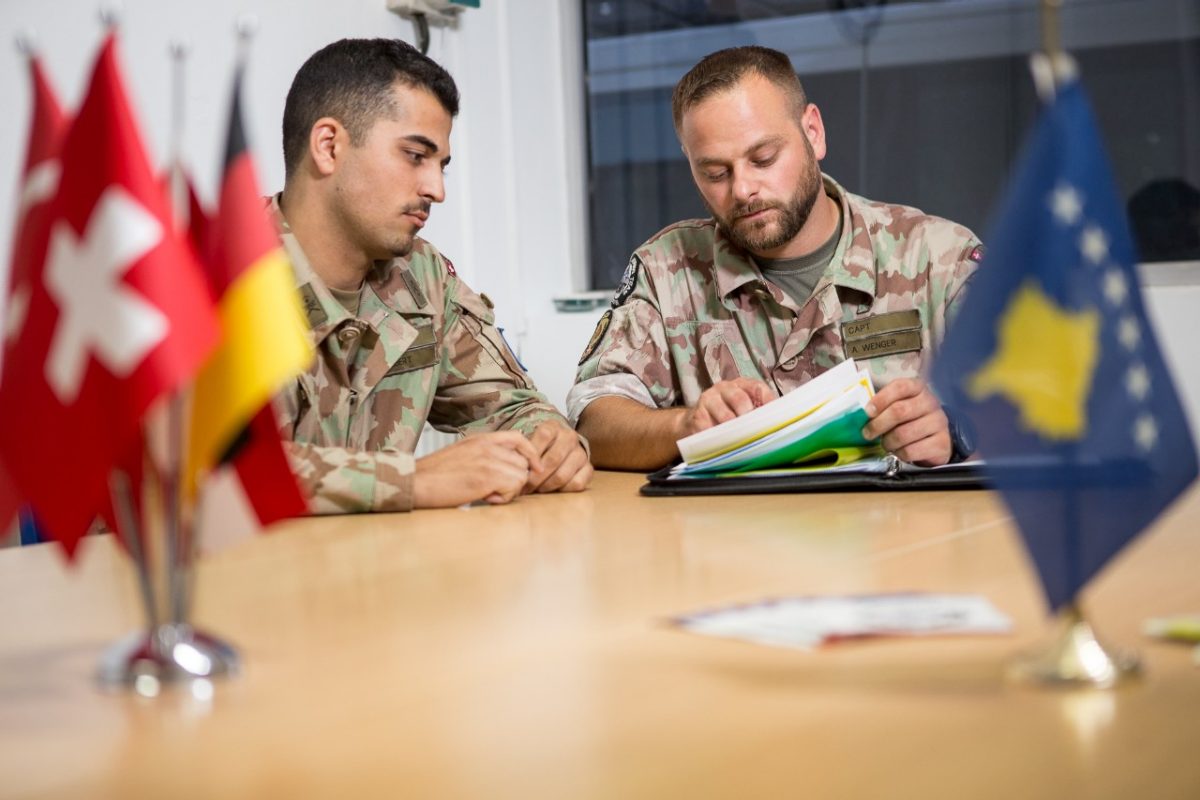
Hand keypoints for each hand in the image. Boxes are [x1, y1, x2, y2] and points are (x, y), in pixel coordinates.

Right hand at [413, 431, 540, 507]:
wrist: (415, 482)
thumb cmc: (435, 476)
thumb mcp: (462, 455)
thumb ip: (484, 456)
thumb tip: (507, 468)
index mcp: (481, 438)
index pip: (518, 438)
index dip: (531, 454)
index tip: (536, 468)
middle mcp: (487, 445)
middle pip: (523, 463)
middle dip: (514, 481)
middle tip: (493, 490)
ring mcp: (488, 459)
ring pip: (520, 477)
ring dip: (507, 491)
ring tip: (486, 494)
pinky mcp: (487, 476)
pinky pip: (512, 488)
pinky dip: (501, 499)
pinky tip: (483, 498)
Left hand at [525, 422, 592, 493]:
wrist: (559, 448)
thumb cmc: (537, 448)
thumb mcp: (528, 442)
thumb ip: (521, 450)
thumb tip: (514, 467)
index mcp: (553, 426)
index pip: (543, 436)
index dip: (531, 455)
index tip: (521, 469)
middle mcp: (569, 437)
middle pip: (553, 459)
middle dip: (536, 477)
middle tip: (525, 487)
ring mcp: (581, 452)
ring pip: (563, 474)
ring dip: (546, 486)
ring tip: (536, 489)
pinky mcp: (588, 468)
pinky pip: (577, 483)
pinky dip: (562, 490)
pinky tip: (553, 489)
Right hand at [678, 378, 773, 437]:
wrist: (694, 420)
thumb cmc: (725, 414)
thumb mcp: (742, 408)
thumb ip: (758, 411)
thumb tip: (778, 422)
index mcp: (740, 385)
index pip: (757, 387)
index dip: (767, 401)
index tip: (774, 416)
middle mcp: (724, 388)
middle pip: (739, 398)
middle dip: (749, 416)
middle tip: (755, 429)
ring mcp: (708, 400)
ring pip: (725, 415)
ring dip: (735, 429)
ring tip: (742, 440)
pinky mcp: (697, 415)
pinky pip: (710, 428)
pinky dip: (718, 438)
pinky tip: (724, 444)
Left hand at [862, 377, 950, 466]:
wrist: (935, 440)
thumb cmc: (910, 421)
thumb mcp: (898, 407)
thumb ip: (882, 407)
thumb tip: (860, 414)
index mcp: (918, 388)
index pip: (900, 387)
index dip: (881, 399)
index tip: (867, 412)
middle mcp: (930, 403)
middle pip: (899, 411)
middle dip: (878, 424)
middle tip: (867, 433)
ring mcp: (938, 423)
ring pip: (904, 434)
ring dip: (888, 442)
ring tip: (886, 443)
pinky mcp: (941, 443)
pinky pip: (911, 450)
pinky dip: (899, 453)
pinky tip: (899, 451)